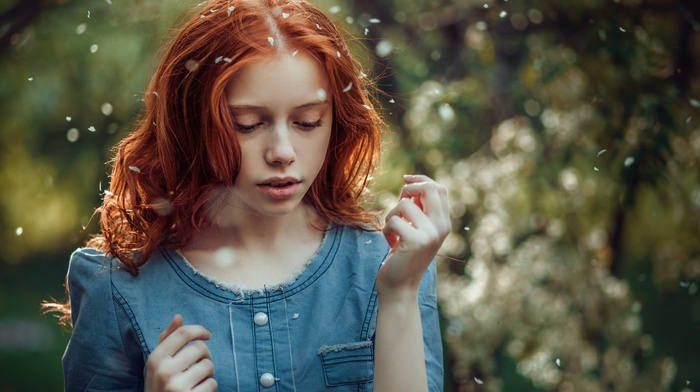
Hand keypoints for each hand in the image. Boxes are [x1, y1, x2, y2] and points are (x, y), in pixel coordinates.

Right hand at [146, 314, 216, 391]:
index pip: (183, 333)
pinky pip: (212, 383)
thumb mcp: (158, 364)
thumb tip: (178, 316)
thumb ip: (167, 340)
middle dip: (204, 356)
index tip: (207, 335)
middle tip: (198, 366)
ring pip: (208, 366)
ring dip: (208, 373)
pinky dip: (209, 387)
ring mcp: (176, 387)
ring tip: (197, 381)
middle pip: (200, 348)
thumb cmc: (160, 386)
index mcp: (155, 359)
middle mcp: (163, 371)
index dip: (199, 330)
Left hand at [378, 175, 449, 298]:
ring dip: (391, 215)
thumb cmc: (404, 257)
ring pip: (404, 204)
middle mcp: (441, 227)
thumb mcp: (416, 231)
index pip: (439, 189)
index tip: (406, 179)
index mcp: (444, 223)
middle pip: (429, 188)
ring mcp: (430, 234)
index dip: (421, 180)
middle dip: (408, 189)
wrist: (400, 288)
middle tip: (398, 204)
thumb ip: (419, 211)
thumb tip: (410, 184)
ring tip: (392, 232)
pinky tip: (390, 244)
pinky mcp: (415, 241)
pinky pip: (394, 220)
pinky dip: (386, 230)